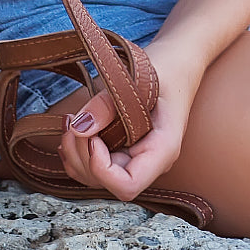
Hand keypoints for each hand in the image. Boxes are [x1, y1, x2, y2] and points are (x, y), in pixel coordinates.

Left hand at [58, 38, 203, 201]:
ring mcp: (135, 158)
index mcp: (162, 150)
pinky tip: (73, 129)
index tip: (92, 136)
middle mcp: (148, 162)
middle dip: (82, 155)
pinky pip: (94, 165)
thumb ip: (107, 104)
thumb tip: (79, 127)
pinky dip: (76, 151)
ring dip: (75, 153)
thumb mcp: (138, 79)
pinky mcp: (123, 150)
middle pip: (106, 183)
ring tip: (71, 120)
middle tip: (73, 121)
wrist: (177, 62)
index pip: (127, 186)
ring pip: (96, 177)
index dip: (101, 168)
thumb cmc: (165, 69)